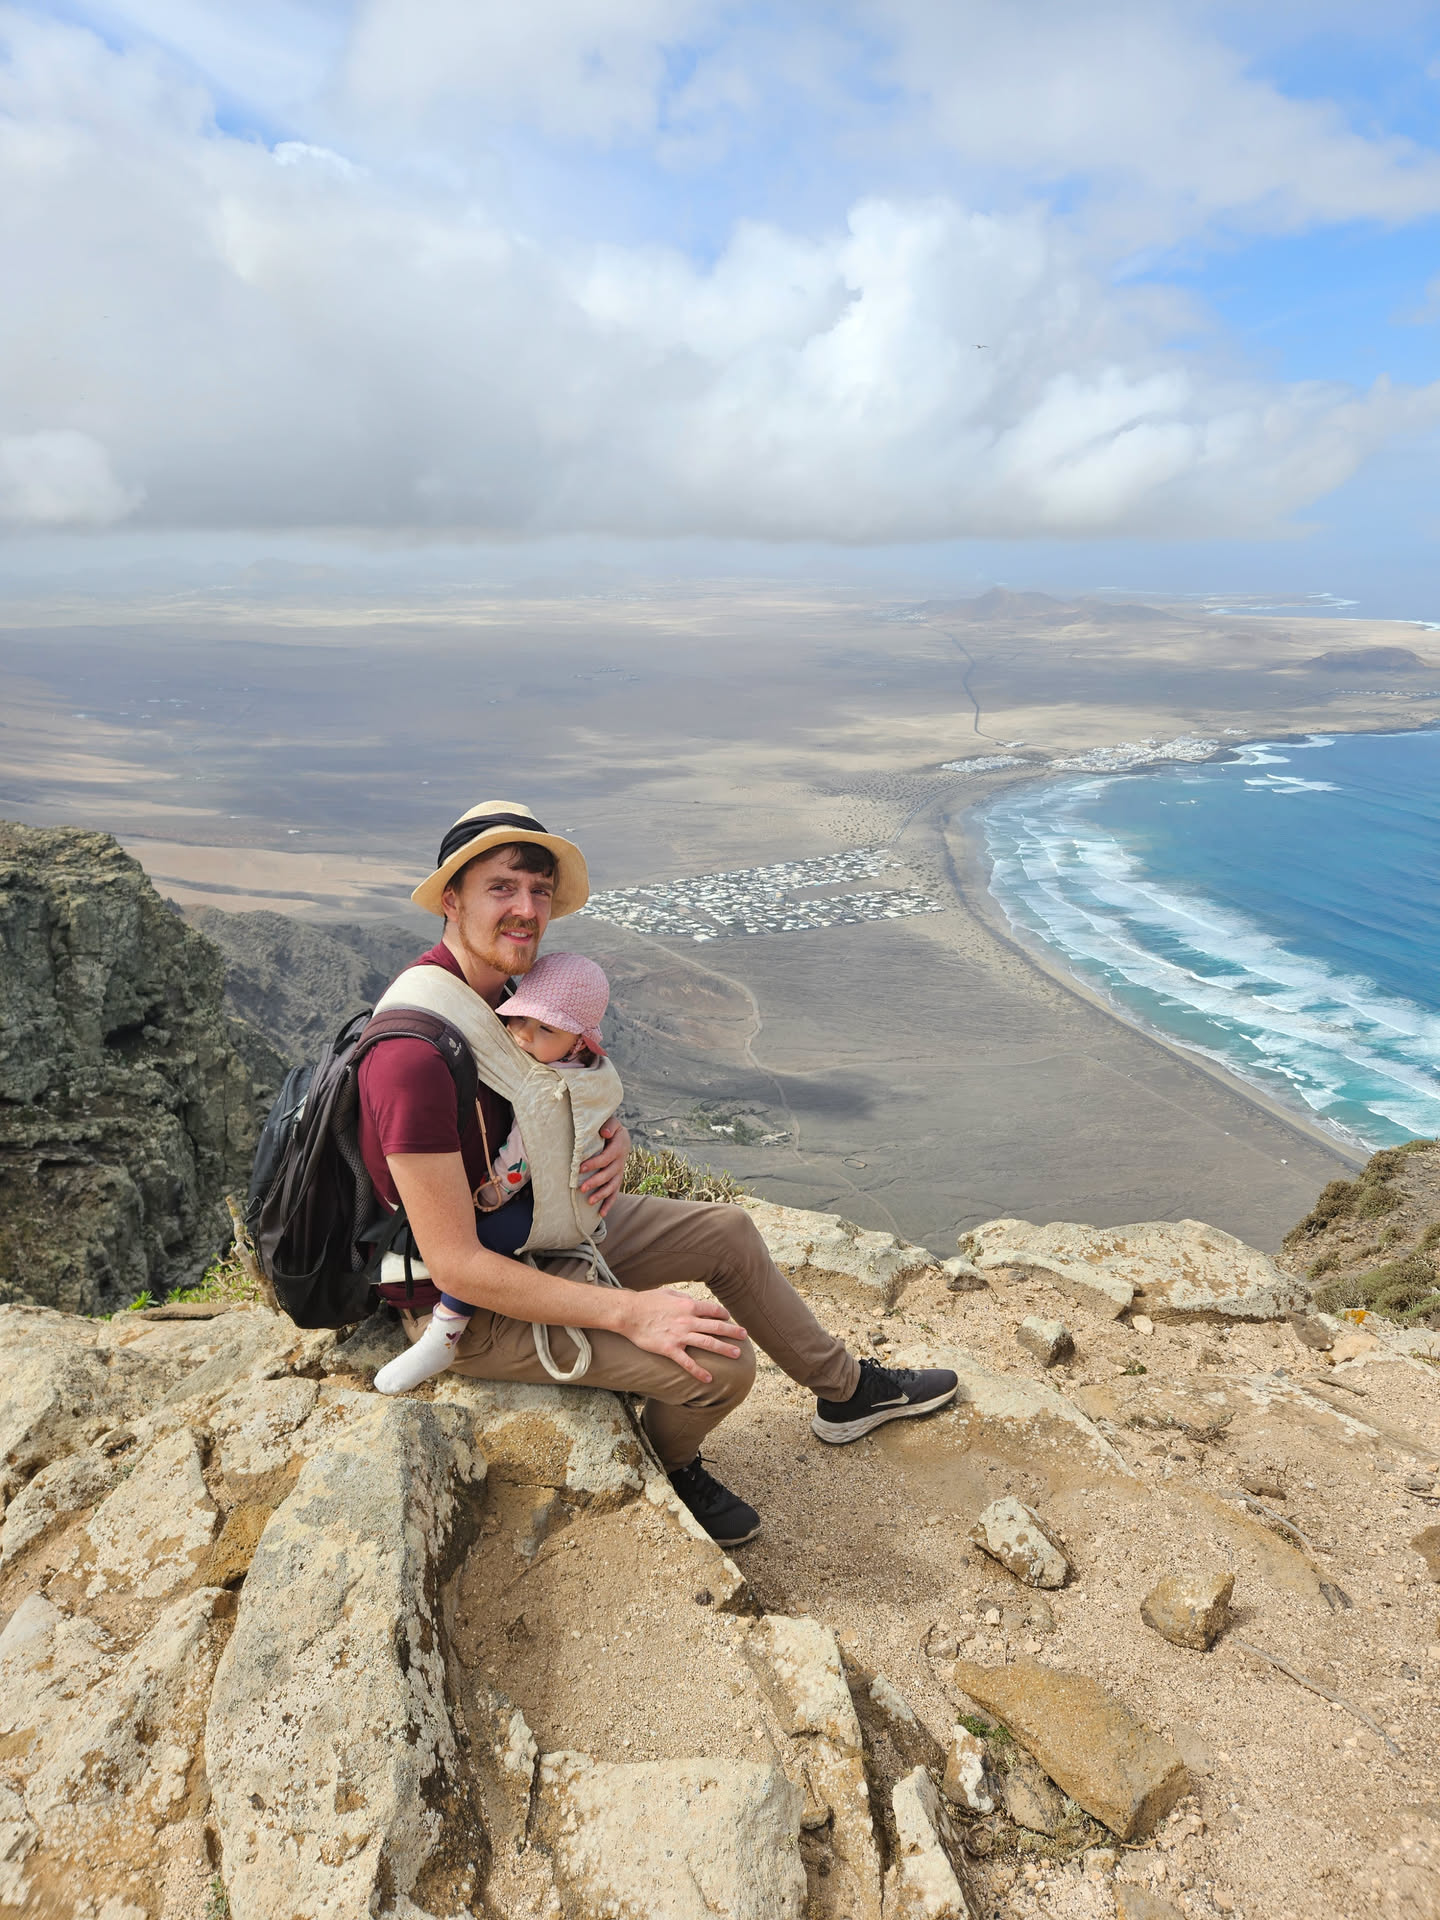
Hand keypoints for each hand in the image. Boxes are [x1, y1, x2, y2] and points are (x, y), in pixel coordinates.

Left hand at [579, 1116, 629, 1216]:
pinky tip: (601, 1213)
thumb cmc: (609, 1127)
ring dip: (602, 1194)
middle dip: (595, 1182)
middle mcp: (621, 1161)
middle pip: (609, 1174)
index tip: (579, 1168)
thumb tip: (605, 1132)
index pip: (606, 1158)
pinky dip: (609, 1203)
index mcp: (619, 1147)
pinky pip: (614, 1193)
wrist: (620, 1136)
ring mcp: (619, 1172)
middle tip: (581, 1188)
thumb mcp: (611, 1122)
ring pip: (612, 1186)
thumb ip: (609, 1125)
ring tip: (589, 1201)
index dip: (594, 1163)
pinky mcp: (617, 1179)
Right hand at [613, 1288, 746, 1383]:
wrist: (628, 1313)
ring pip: (707, 1343)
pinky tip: (708, 1378)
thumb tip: (692, 1301)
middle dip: (732, 1331)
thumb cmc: (646, 1301)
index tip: (728, 1319)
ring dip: (724, 1349)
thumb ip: (682, 1298)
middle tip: (744, 1336)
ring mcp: (679, 1336)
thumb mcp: (667, 1293)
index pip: (712, 1310)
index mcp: (688, 1306)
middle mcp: (687, 1320)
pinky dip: (699, 1371)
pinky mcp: (670, 1349)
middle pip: (716, 1327)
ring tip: (737, 1354)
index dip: (723, 1314)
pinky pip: (687, 1363)